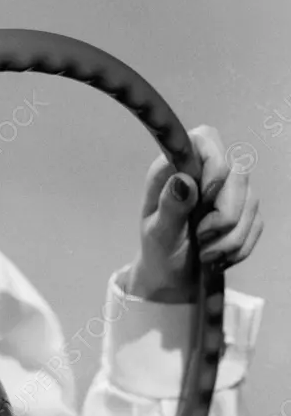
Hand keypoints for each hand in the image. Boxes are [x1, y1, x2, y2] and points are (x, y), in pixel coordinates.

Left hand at [127, 125, 263, 302]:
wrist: (174, 277)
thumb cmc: (159, 251)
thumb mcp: (158, 233)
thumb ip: (170, 207)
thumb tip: (184, 179)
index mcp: (172, 169)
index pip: (204, 138)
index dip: (215, 162)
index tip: (206, 196)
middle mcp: (201, 174)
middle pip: (237, 172)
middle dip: (226, 213)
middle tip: (201, 236)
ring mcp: (225, 192)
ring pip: (251, 200)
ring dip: (231, 236)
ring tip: (205, 253)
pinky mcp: (243, 212)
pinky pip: (257, 223)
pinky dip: (239, 246)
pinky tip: (218, 257)